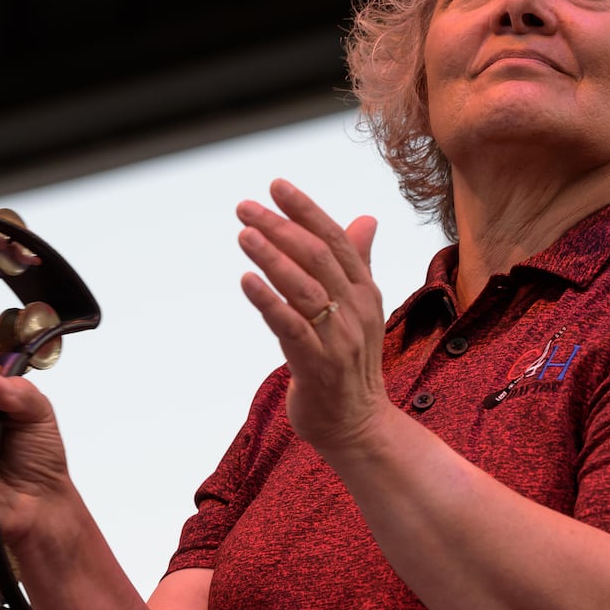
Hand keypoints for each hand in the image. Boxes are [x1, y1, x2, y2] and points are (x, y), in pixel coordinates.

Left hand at [236, 179, 392, 453]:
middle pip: (317, 257)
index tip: (276, 186)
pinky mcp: (317, 365)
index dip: (306, 210)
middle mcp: (355, 309)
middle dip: (280, 227)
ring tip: (243, 234)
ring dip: (272, 256)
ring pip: (304, 287)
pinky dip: (268, 300)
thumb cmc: (351, 363)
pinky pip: (290, 326)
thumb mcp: (360, 308)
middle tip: (245, 207)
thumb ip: (358, 263)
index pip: (336, 239)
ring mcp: (338, 338)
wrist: (357, 423)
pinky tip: (247, 280)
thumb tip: (366, 218)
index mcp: (365, 291)